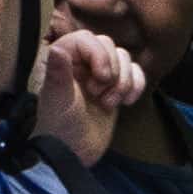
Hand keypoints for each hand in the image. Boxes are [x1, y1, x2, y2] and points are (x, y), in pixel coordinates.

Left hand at [37, 23, 144, 162]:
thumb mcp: (58, 100)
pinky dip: (136, 86)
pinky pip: (136, 74)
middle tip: (98, 93)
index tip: (101, 78)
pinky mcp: (115, 88)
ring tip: (108, 103)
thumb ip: (58, 73)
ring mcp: (99, 75)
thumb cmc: (60, 127)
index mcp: (62, 61)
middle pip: (108, 45)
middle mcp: (81, 63)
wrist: (74, 154)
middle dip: (112, 70)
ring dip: (123, 81)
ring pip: (124, 58)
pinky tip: (126, 103)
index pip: (86, 39)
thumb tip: (56, 48)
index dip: (99, 55)